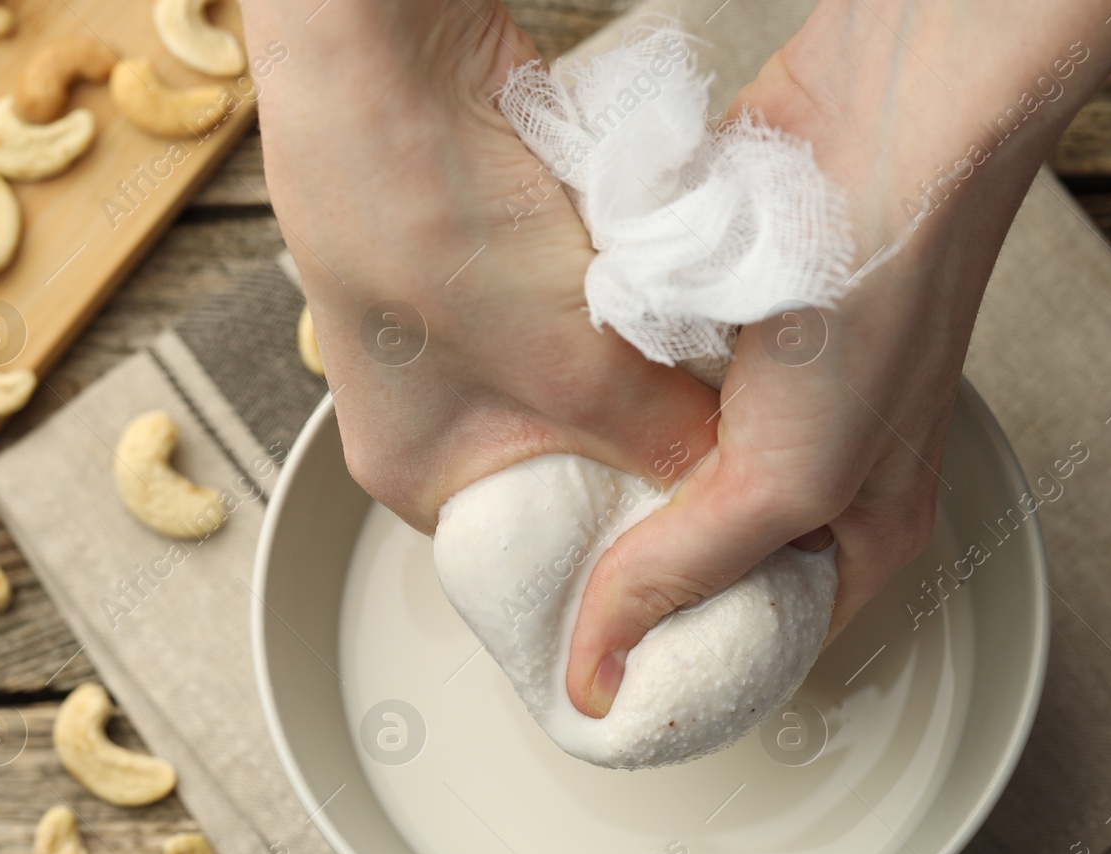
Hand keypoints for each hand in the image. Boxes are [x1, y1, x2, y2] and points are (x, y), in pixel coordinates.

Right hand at [240, 0, 721, 534]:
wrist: (380, 56)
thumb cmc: (421, 218)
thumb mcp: (568, 365)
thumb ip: (658, 435)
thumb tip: (730, 476)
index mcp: (419, 471)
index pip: (546, 541)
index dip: (630, 530)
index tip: (708, 519)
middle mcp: (438, 410)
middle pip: (576, 456)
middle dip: (647, 436)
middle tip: (723, 435)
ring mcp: (466, 330)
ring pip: (590, 375)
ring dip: (640, 359)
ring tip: (699, 357)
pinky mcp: (500, 257)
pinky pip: (588, 307)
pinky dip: (627, 300)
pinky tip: (664, 289)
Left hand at [564, 0, 1110, 714]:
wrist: (870, 134)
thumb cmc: (875, 308)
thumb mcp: (782, 481)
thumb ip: (682, 572)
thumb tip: (599, 667)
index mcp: (861, 536)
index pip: (758, 636)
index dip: (681, 662)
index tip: (599, 679)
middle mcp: (817, 478)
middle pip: (706, 562)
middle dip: (636, 578)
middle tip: (552, 604)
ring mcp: (763, 406)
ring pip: (669, 482)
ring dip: (616, 494)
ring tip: (542, 527)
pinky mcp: (717, 341)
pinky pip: (649, 407)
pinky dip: (611, 420)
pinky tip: (562, 435)